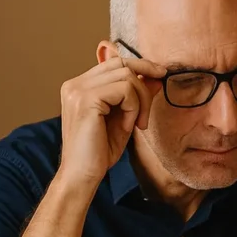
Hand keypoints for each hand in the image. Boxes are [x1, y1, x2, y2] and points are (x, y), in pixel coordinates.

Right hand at [58, 55, 165, 186]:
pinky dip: (134, 108)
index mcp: (80, 86)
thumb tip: (156, 76)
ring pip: (126, 76)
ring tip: (137, 123)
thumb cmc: (101, 150)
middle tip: (148, 112)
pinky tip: (128, 126)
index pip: (114, 62)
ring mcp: (78, 90)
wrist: (83, 174)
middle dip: (144, 85)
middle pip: (122, 64)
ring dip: (141, 101)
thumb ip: (137, 96)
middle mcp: (75, 84)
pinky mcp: (85, 99)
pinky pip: (125, 90)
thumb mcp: (125, 118)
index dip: (141, 66)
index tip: (161, 75)